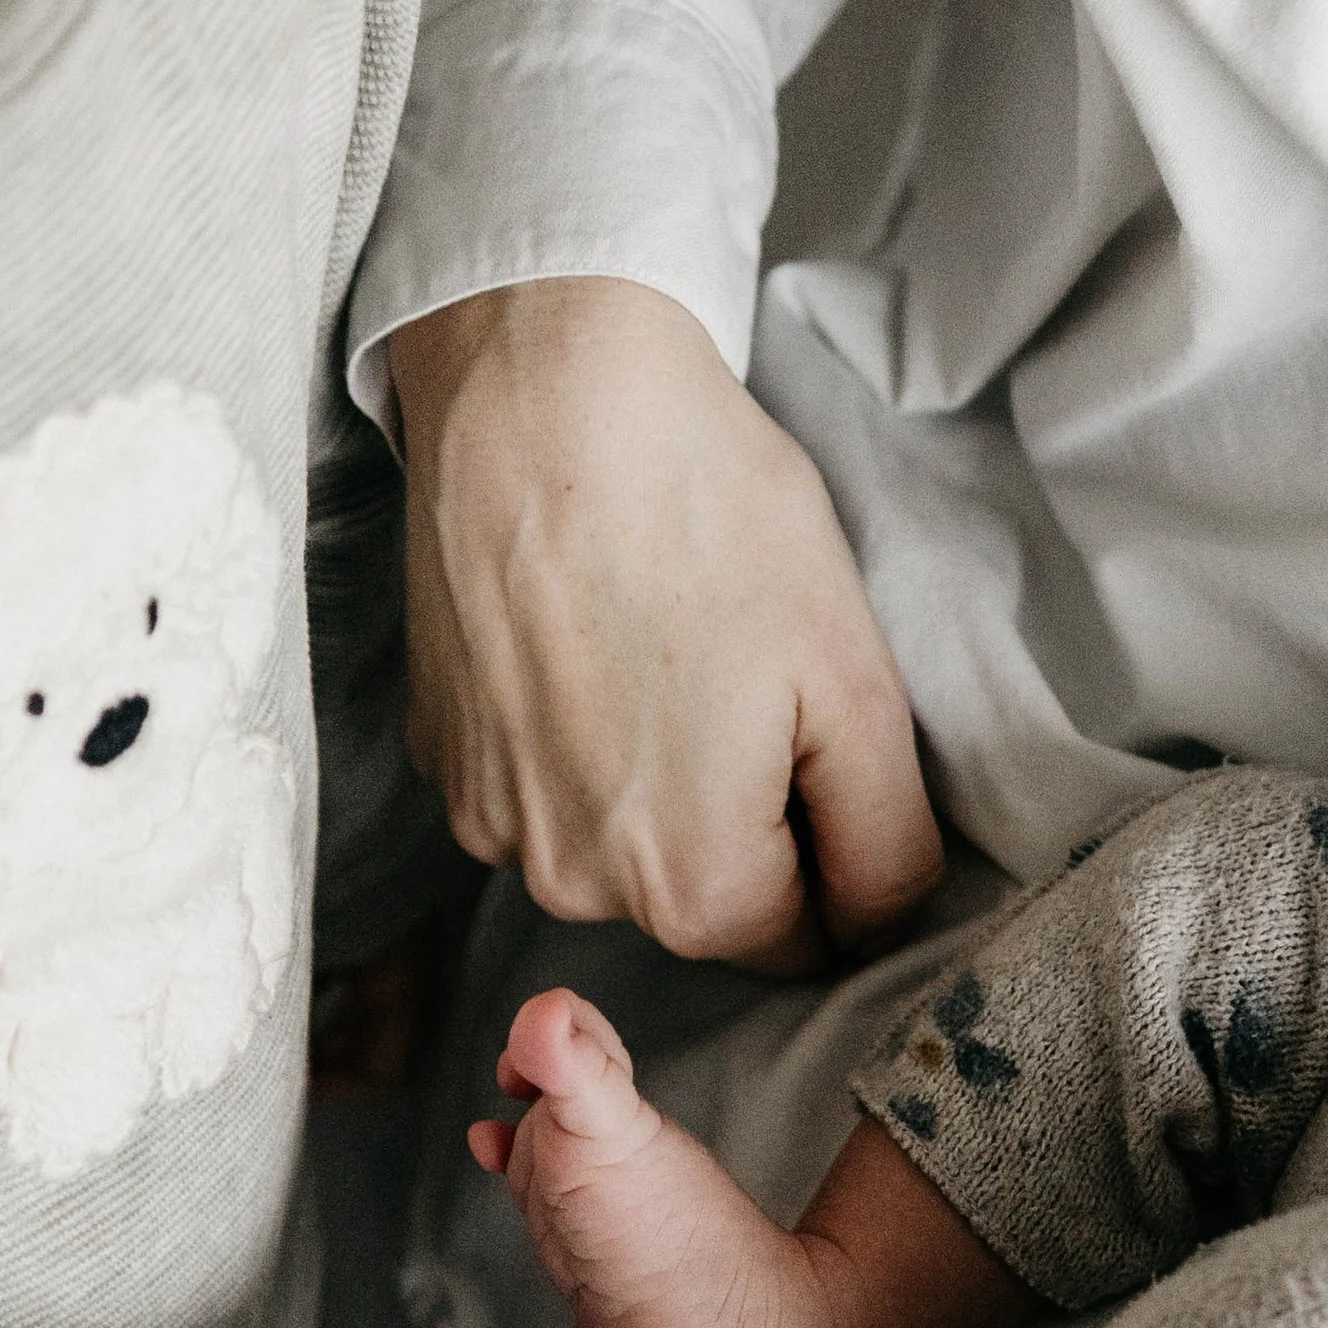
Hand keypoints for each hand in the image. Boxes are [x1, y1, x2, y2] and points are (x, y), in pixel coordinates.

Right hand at [392, 279, 942, 970]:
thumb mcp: (854, 681)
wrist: (538, 391)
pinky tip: (587, 632)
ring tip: (664, 639)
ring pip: (619, 842)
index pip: (805, 935)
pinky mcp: (440, 754)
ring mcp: (491, 824)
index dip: (836, 844)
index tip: (823, 735)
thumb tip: (884, 923)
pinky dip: (573, 734)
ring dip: (654, 773)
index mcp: (694, 892)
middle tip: (749, 667)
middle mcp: (576, 889)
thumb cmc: (710, 520)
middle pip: (706, 897)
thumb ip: (887, 840)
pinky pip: (541, 784)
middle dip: (747, 811)